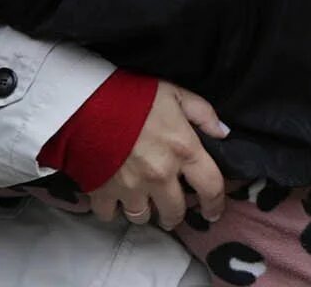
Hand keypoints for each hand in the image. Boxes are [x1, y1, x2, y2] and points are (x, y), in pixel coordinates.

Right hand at [85, 81, 227, 230]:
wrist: (87, 103)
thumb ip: (203, 114)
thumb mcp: (176, 94)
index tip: (213, 212)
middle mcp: (160, 176)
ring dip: (144, 211)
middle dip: (175, 214)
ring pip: (142, 217)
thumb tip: (223, 133)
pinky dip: (113, 210)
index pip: (211, 187)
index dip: (215, 204)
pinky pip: (110, 215)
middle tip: (172, 209)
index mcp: (183, 151)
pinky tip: (115, 198)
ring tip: (143, 201)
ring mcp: (131, 188)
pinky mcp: (103, 193)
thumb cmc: (135, 97)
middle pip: (174, 212)